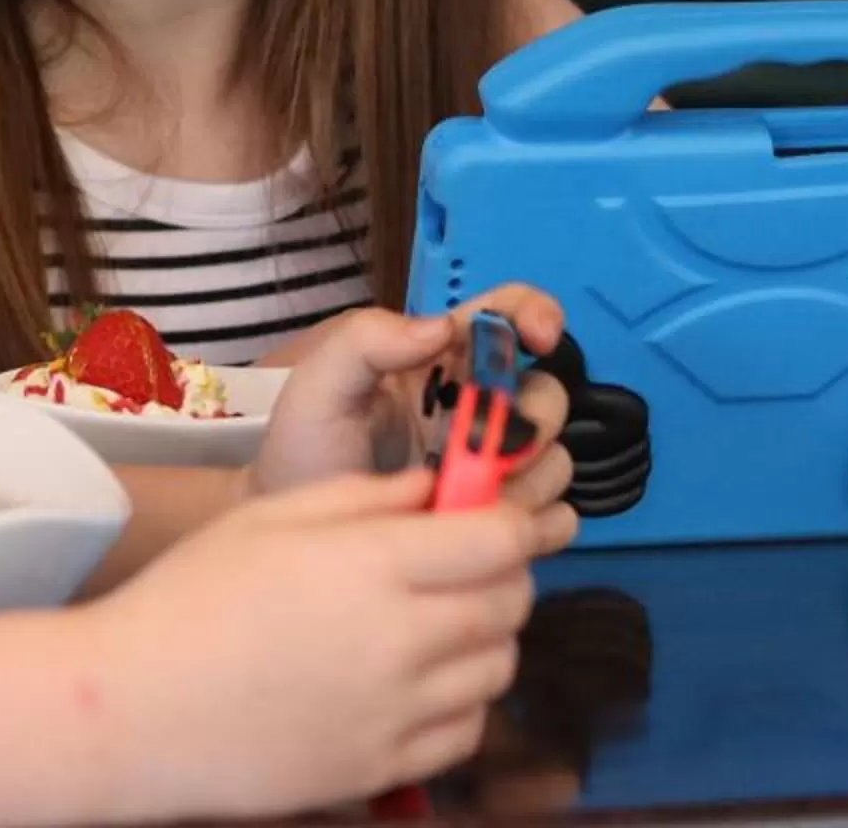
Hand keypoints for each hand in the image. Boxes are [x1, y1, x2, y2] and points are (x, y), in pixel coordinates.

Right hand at [85, 469, 539, 818]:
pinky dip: (462, 702)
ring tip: (436, 623)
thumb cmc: (191, 597)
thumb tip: (437, 490)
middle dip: (504, 574)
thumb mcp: (274, 516)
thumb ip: (368, 495)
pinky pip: (466, 731)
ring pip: (499, 669)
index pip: (498, 539)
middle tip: (466, 565)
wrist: (132, 709)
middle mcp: (402, 641)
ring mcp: (397, 714)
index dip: (511, 520)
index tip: (499, 515)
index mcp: (374, 566)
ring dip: (486, 638)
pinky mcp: (384, 769)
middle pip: (511, 603)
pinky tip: (417, 682)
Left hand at [250, 291, 575, 553]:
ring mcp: (491, 467)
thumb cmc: (302, 448)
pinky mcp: (496, 522)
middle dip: (530, 421)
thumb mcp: (319, 384)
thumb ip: (365, 341)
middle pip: (546, 396)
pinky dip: (537, 524)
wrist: (292, 524)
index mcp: (441, 359)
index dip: (536, 314)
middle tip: (488, 454)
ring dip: (528, 480)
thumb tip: (442, 327)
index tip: (540, 339)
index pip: (507, 315)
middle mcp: (477, 408)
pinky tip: (489, 533)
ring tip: (469, 503)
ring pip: (554, 459)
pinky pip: (550, 518)